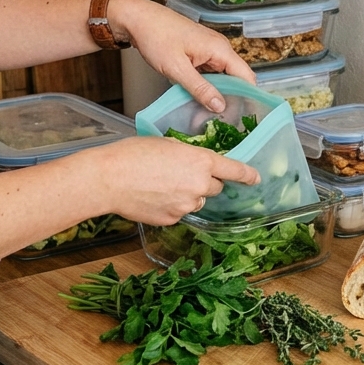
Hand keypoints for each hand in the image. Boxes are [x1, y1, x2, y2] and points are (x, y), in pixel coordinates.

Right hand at [80, 137, 259, 224]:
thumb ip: (189, 155)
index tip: (255, 178)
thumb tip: (193, 163)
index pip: (235, 170)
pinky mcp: (173, 219)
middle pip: (216, 188)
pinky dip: (171, 206)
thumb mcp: (167, 145)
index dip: (248, 175)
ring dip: (187, 195)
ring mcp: (187, 205)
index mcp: (202, 162)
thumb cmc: (132, 154)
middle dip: (205, 183)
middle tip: (182, 175)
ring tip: (160, 185)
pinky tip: (153, 197)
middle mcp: (200, 185)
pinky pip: (179, 212)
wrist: (108, 179)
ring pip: (197, 201)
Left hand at [108, 0, 255, 112]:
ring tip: (209, 112)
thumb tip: (220, 106)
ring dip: (217, 92)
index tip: (240, 116)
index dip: (246, 97)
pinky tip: (199, 96)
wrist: (137, 18)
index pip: (246, 77)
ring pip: (223, 76)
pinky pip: (212, 72)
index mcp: (220, 49)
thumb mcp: (177, 68)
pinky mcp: (201, 52)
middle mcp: (220, 48)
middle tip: (221, 119)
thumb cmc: (156, 38)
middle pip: (236, 78)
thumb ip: (200, 88)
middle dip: (230, 98)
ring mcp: (211, 49)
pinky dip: (207, 84)